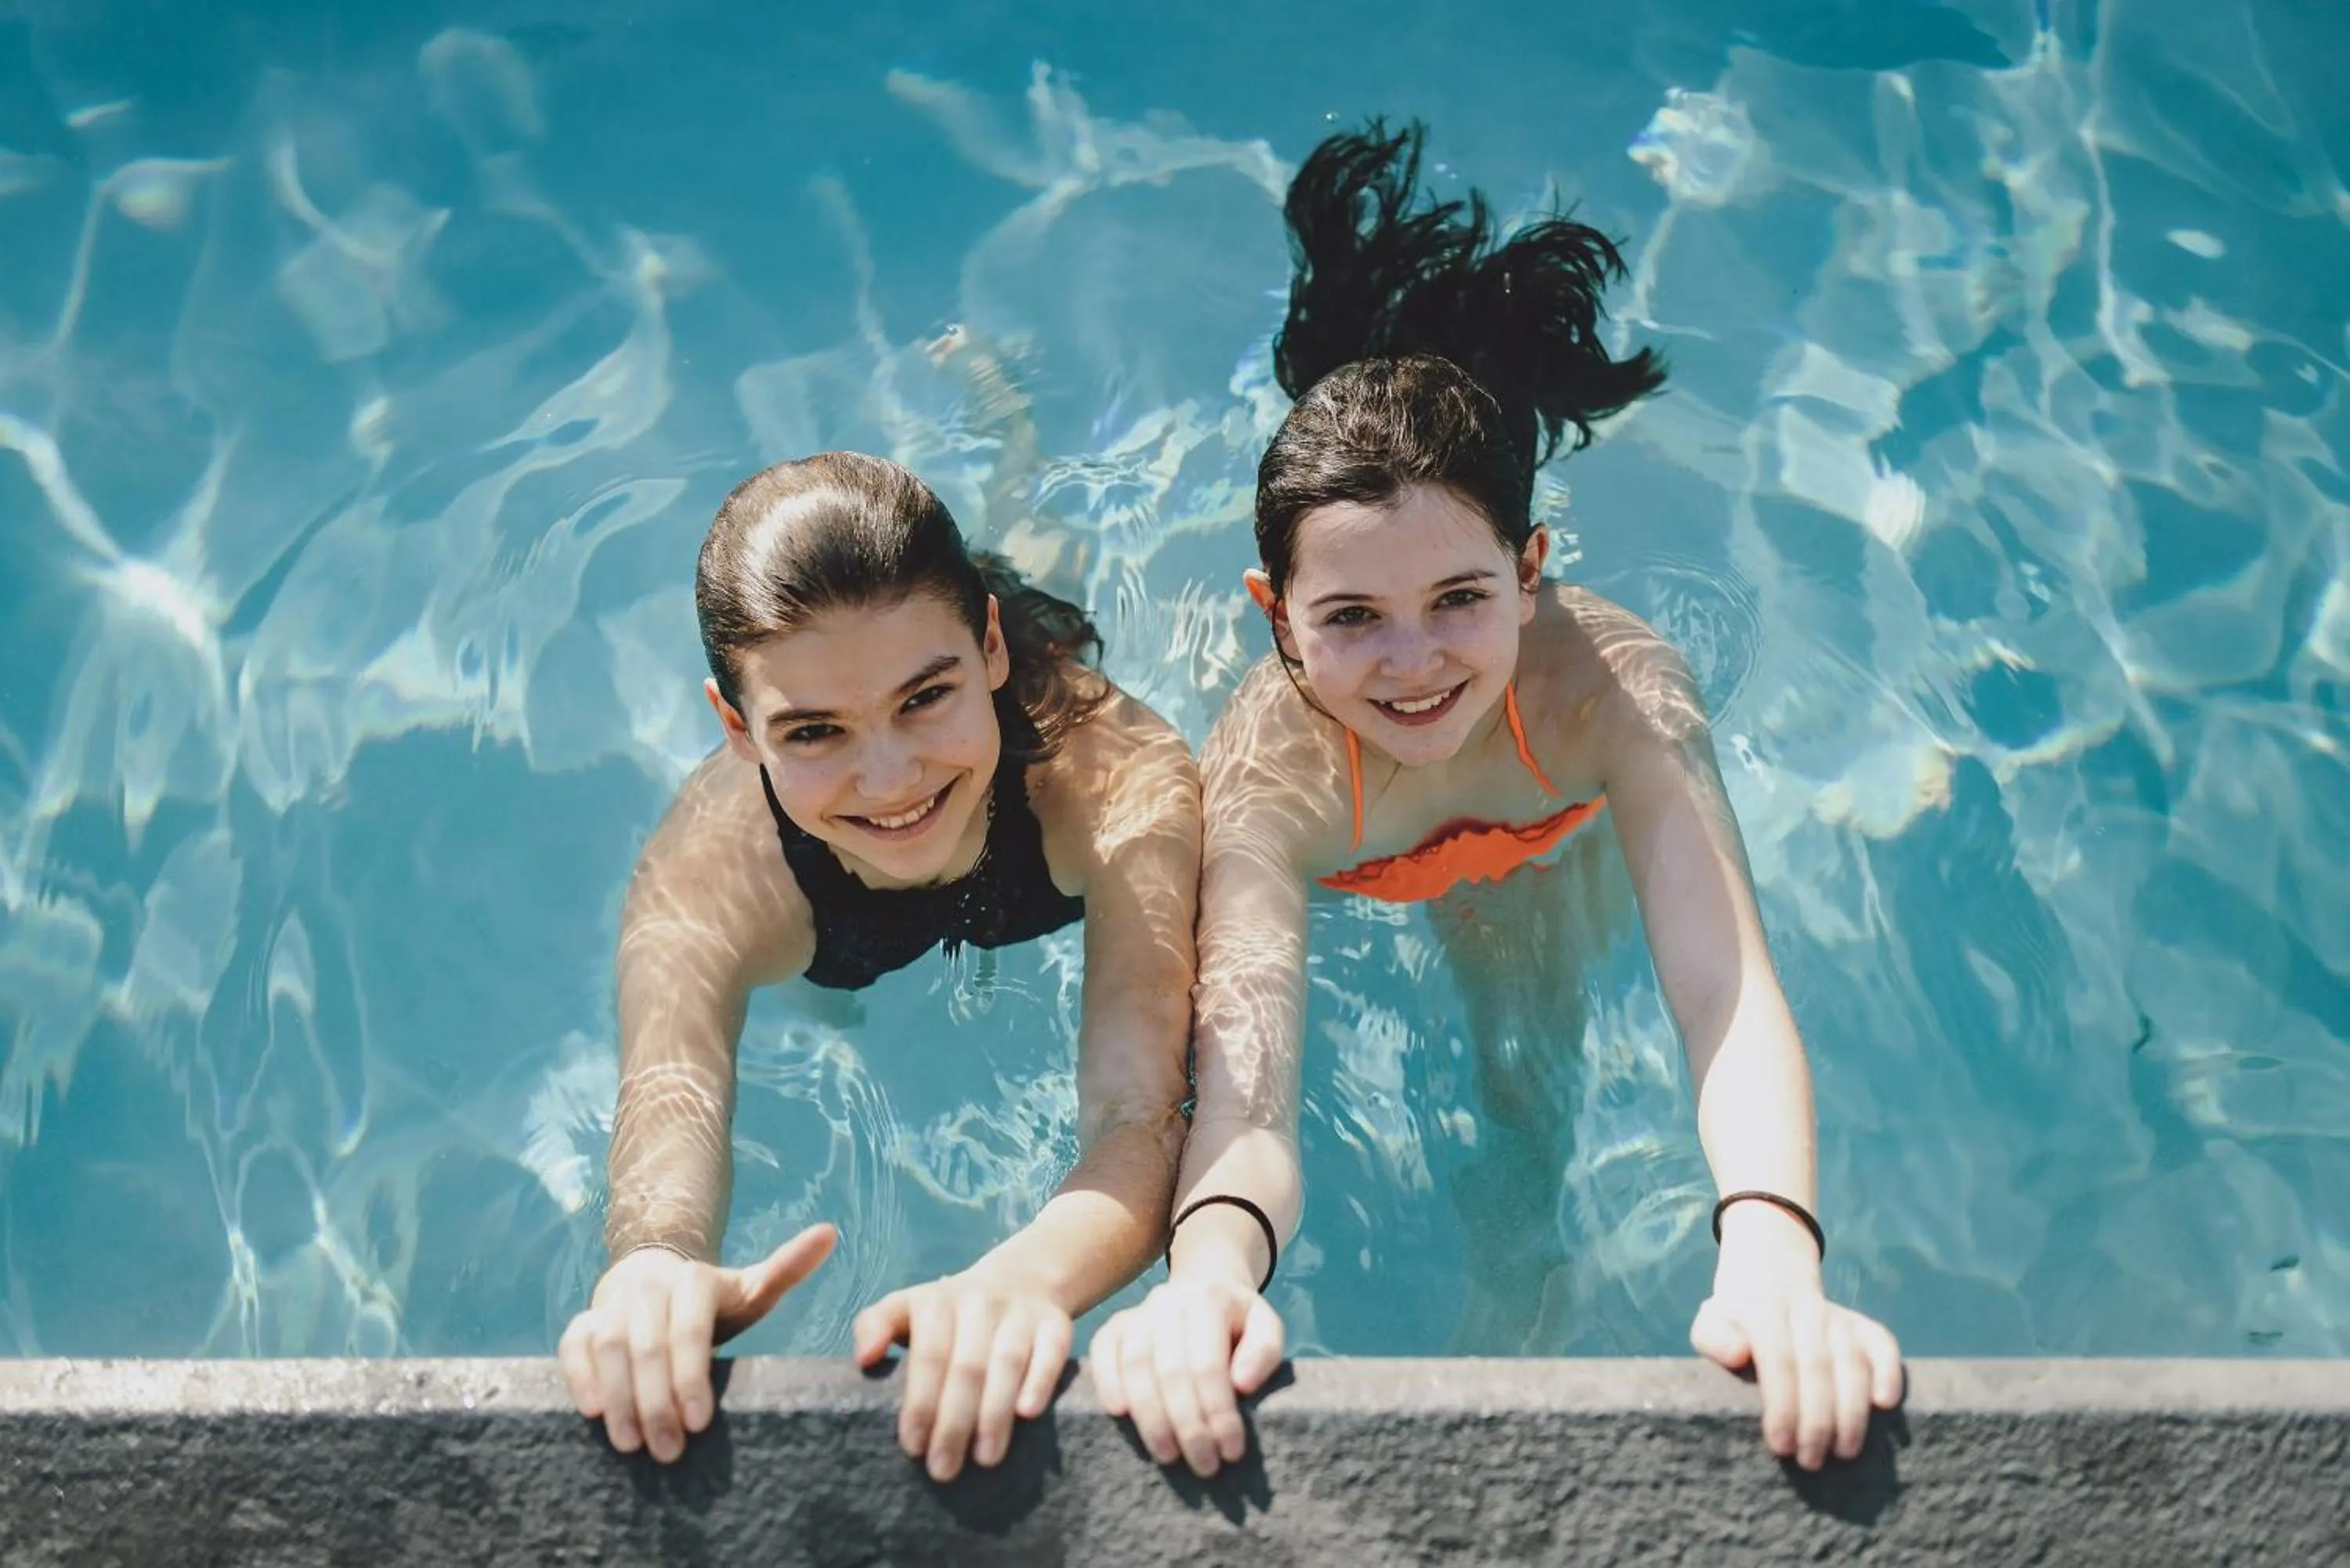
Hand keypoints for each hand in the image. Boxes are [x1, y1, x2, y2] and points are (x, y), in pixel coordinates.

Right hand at [559, 1222, 836, 1462]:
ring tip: (631, 1445)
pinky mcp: (583, 1319)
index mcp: (693, 1279)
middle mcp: (649, 1287)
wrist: (655, 1279)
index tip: (700, 1422)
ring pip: (608, 1346)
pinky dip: (580, 1374)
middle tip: (669, 1451)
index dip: (691, 1376)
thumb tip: (830, 1233)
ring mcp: (612, 1302)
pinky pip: (573, 1344)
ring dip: (617, 1397)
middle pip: (646, 1345)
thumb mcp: (751, 1286)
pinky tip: (592, 1411)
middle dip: (656, 1402)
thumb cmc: (712, 1301)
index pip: (689, 1330)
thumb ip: (787, 1267)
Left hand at [853, 1265, 1074, 1481]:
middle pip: (967, 1366)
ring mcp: (1020, 1311)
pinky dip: (1040, 1381)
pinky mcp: (1056, 1323)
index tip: (912, 1447)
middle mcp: (979, 1301)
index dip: (920, 1402)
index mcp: (937, 1301)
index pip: (928, 1354)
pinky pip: (1052, 1351)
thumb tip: (864, 1359)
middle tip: (943, 1470)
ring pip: (1008, 1361)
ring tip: (984, 1458)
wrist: (1021, 1279)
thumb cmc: (950, 1315)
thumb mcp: (907, 1309)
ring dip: (995, 1412)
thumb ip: (875, 1326)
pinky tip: (1028, 1414)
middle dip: (954, 1423)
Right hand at [1087, 1273, 1284, 1476]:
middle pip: (1171, 1370)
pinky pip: (1102, 1353)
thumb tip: (1243, 1384)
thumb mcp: (1266, 1327)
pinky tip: (1120, 1415)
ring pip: (1136, 1367)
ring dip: (1151, 1418)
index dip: (1218, 1412)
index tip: (1231, 1452)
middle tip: (1205, 1466)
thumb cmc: (1239, 1323)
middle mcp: (1168, 1301)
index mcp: (1209, 1299)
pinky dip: (1107, 1383)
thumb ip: (1265, 1351)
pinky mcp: (1114, 1326)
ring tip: (1169, 1456)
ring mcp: (1137, 1312)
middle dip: (1188, 1426)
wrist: (1206, 1288)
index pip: (1209, 1364)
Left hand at [1689, 1220, 1902, 1469]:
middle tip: (1811, 1461)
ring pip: (1853, 1360)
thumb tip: (1738, 1355)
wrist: (1769, 1279)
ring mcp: (1838, 1316)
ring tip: (1845, 1452)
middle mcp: (1805, 1309)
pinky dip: (1889, 1371)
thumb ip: (1714, 1338)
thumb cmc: (1735, 1321)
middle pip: (1818, 1366)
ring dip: (1852, 1410)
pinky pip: (1883, 1343)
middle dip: (1817, 1420)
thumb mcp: (1710, 1324)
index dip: (1782, 1405)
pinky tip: (1885, 1405)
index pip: (1778, 1359)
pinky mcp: (1863, 1325)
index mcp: (1763, 1310)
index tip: (1782, 1447)